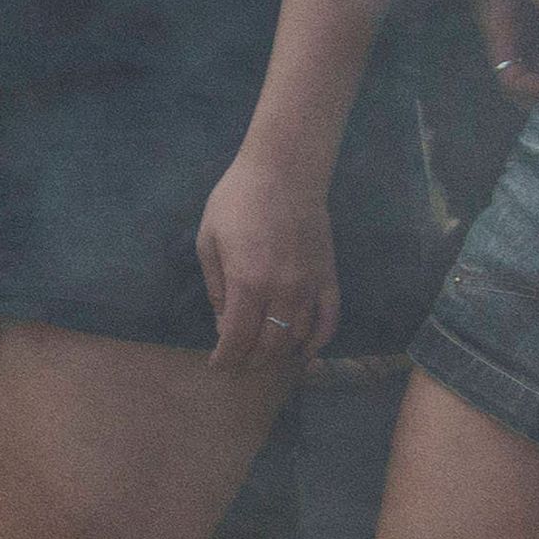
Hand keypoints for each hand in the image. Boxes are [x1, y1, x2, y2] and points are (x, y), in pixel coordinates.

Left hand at [193, 140, 336, 370]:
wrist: (284, 172)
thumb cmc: (237, 200)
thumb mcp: (209, 239)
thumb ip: (216, 285)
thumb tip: (223, 322)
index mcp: (247, 282)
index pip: (237, 337)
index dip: (227, 357)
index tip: (218, 366)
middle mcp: (282, 291)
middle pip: (269, 344)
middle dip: (251, 360)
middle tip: (239, 365)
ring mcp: (310, 286)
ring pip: (298, 336)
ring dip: (280, 353)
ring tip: (264, 357)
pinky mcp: (329, 277)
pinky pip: (329, 319)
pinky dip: (319, 340)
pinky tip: (306, 350)